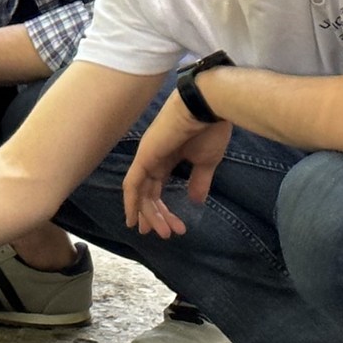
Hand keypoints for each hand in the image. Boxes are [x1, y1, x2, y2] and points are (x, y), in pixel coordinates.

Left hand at [122, 92, 232, 237]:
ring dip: (149, 214)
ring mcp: (147, 156)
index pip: (160, 187)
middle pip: (149, 193)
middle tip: (165, 234)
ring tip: (161, 232)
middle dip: (156, 215)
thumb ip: (198, 181)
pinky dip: (131, 202)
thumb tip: (196, 201)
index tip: (173, 227)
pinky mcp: (144, 156)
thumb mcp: (206, 162)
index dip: (163, 208)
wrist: (208, 107)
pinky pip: (132, 184)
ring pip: (141, 192)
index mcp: (169, 156)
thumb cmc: (210, 129)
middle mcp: (154, 157)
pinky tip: (135, 218)